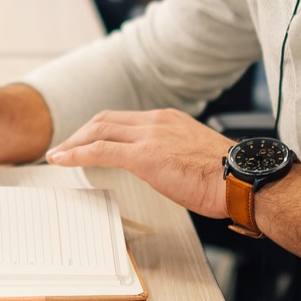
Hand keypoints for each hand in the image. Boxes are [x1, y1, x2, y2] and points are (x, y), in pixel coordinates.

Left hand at [47, 109, 230, 217]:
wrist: (241, 180)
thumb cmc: (226, 178)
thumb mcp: (194, 157)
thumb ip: (173, 156)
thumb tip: (162, 169)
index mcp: (168, 120)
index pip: (124, 119)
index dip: (100, 130)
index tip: (87, 141)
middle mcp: (157, 121)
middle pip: (106, 120)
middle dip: (81, 134)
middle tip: (65, 148)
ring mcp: (150, 136)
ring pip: (99, 131)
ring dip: (74, 143)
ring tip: (58, 155)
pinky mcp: (144, 156)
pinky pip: (100, 151)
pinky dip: (76, 154)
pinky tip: (62, 160)